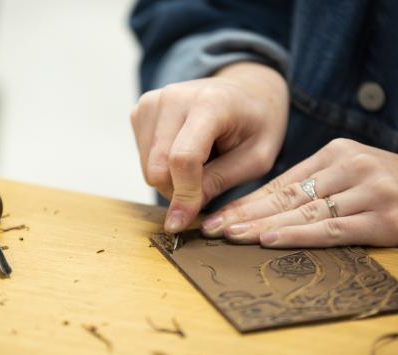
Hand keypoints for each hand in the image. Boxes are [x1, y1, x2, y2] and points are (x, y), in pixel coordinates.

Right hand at [130, 62, 288, 233]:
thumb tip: (181, 214)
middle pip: (158, 166)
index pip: (183, 158)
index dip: (183, 195)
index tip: (183, 222)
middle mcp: (174, 97)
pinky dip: (162, 166)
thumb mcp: (257, 158)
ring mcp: (153, 101)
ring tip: (201, 163)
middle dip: (177, 191)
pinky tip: (184, 151)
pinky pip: (142, 157)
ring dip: (170, 179)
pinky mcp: (141, 110)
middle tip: (205, 188)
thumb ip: (219, 182)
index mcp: (210, 103)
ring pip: (147, 166)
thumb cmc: (257, 123)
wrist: (246, 89)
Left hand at [201, 138, 397, 257]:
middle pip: (285, 196)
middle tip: (209, 228)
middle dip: (243, 215)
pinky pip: (333, 229)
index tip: (216, 216)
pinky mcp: (386, 217)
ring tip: (227, 237)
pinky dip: (298, 235)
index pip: (281, 183)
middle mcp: (350, 167)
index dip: (246, 202)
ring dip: (260, 226)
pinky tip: (269, 240)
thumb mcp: (362, 178)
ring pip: (303, 211)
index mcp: (339, 154)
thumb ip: (323, 189)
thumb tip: (272, 214)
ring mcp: (369, 191)